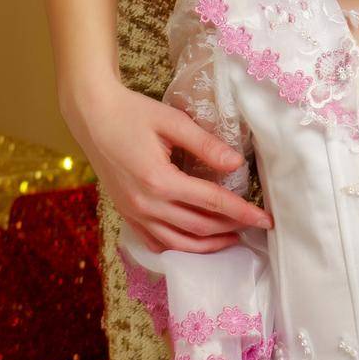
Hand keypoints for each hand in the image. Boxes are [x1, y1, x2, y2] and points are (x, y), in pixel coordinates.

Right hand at [65, 76, 271, 251]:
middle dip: (231, 229)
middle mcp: (145, 204)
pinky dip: (178, 246)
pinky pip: (154, 242)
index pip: (212, 202)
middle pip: (198, 227)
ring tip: (232, 239)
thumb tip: (236, 164)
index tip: (265, 219)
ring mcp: (133, 213)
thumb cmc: (133, 113)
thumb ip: (206, 144)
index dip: (242, 212)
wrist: (93, 116)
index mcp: (160, 180)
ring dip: (207, 245)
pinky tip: (194, 242)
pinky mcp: (125, 213)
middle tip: (254, 226)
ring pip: (177, 243)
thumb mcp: (173, 122)